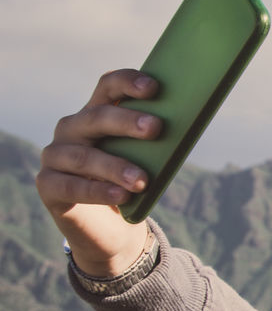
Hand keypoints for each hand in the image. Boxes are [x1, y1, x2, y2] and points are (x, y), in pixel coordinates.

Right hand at [36, 69, 161, 276]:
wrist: (110, 227)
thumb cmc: (131, 182)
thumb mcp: (145, 160)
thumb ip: (155, 143)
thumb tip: (185, 130)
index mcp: (97, 114)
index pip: (109, 87)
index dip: (128, 83)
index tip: (154, 87)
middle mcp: (72, 129)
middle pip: (96, 118)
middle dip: (127, 122)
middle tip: (156, 128)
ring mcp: (55, 156)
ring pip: (84, 157)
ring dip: (115, 167)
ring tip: (142, 180)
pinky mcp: (48, 185)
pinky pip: (70, 186)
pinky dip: (98, 191)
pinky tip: (121, 196)